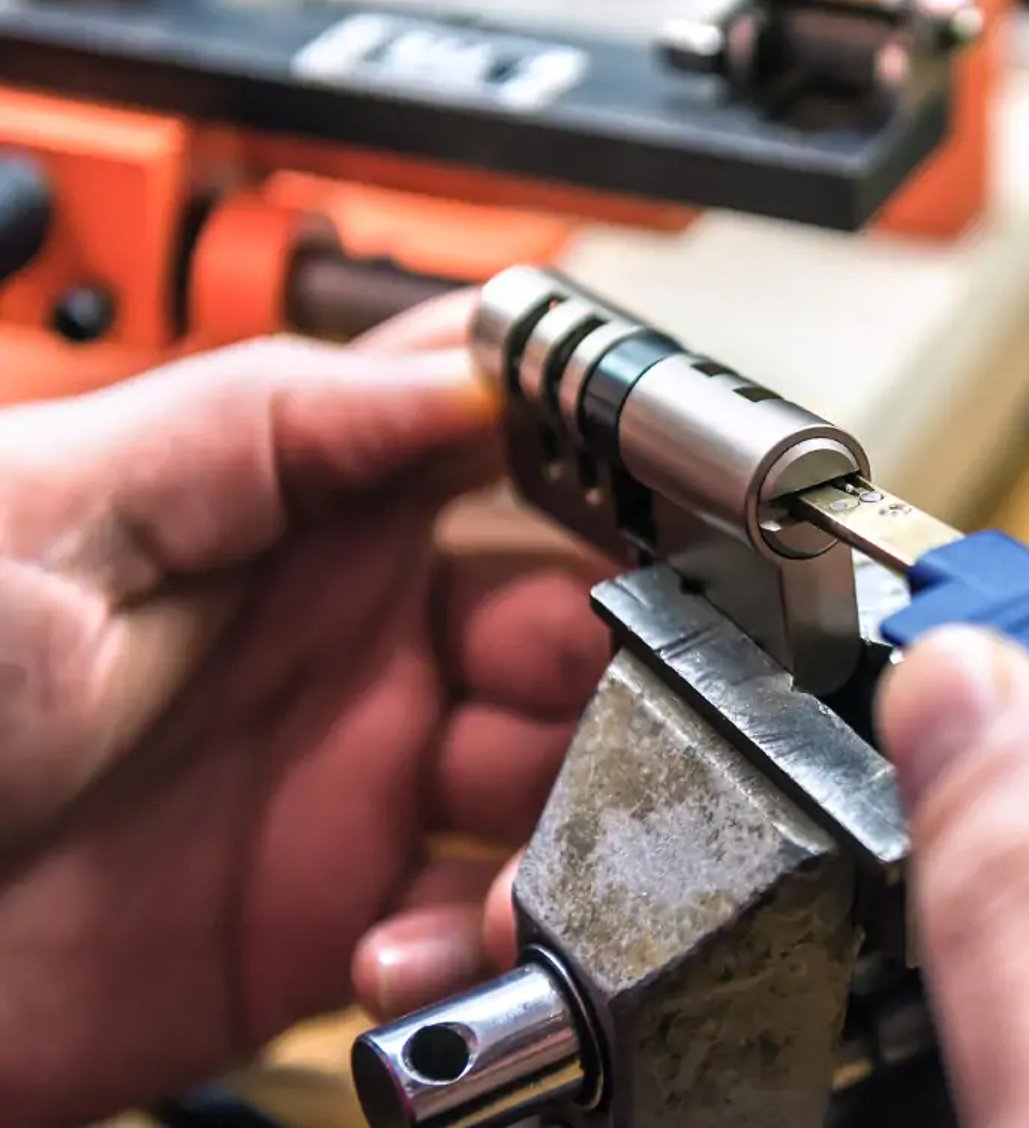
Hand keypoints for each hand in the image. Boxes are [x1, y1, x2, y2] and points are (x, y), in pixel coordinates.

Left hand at [0, 300, 608, 1125]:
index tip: (673, 518)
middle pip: (572, 627)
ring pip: (559, 778)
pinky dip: (485, 941)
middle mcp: (351, 643)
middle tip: (622, 713)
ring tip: (525, 858)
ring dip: (582, 816)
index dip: (603, 477)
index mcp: (298, 515)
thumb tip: (460, 371)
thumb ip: (268, 428)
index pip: (501, 458)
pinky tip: (399, 950)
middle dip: (622, 668)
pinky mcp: (333, 919)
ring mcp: (352, 783)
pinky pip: (482, 922)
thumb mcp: (52, 508)